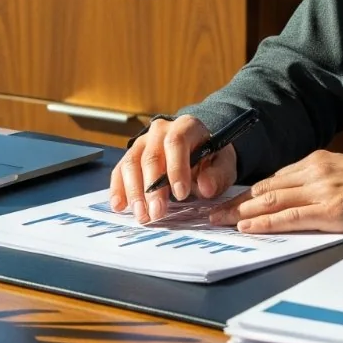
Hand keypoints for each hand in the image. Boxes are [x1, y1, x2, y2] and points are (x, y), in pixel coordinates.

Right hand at [108, 115, 238, 222]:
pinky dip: (118, 189)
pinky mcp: (132, 155)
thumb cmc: (211, 158)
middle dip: (152, 188)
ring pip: (131, 163)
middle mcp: (160, 130)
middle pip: (151, 156)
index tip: (181, 194)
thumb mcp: (223, 164)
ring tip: (142, 215)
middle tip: (157, 213)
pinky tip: (119, 206)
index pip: (176, 142)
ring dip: (134, 192)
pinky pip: (120, 171)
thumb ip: (217, 175)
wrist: (198, 148)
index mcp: (186, 126)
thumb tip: (206, 187)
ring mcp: (143, 142)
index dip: (176, 168)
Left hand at [208, 151, 342, 234]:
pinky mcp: (333, 209)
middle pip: (265, 188)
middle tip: (208, 212)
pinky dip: (264, 223)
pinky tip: (247, 227)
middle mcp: (315, 171)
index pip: (273, 179)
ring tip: (216, 221)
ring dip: (239, 212)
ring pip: (271, 201)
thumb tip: (295, 202)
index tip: (225, 200)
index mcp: (318, 162)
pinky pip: (290, 217)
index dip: (246, 192)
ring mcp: (323, 189)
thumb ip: (320, 184)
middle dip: (234, 201)